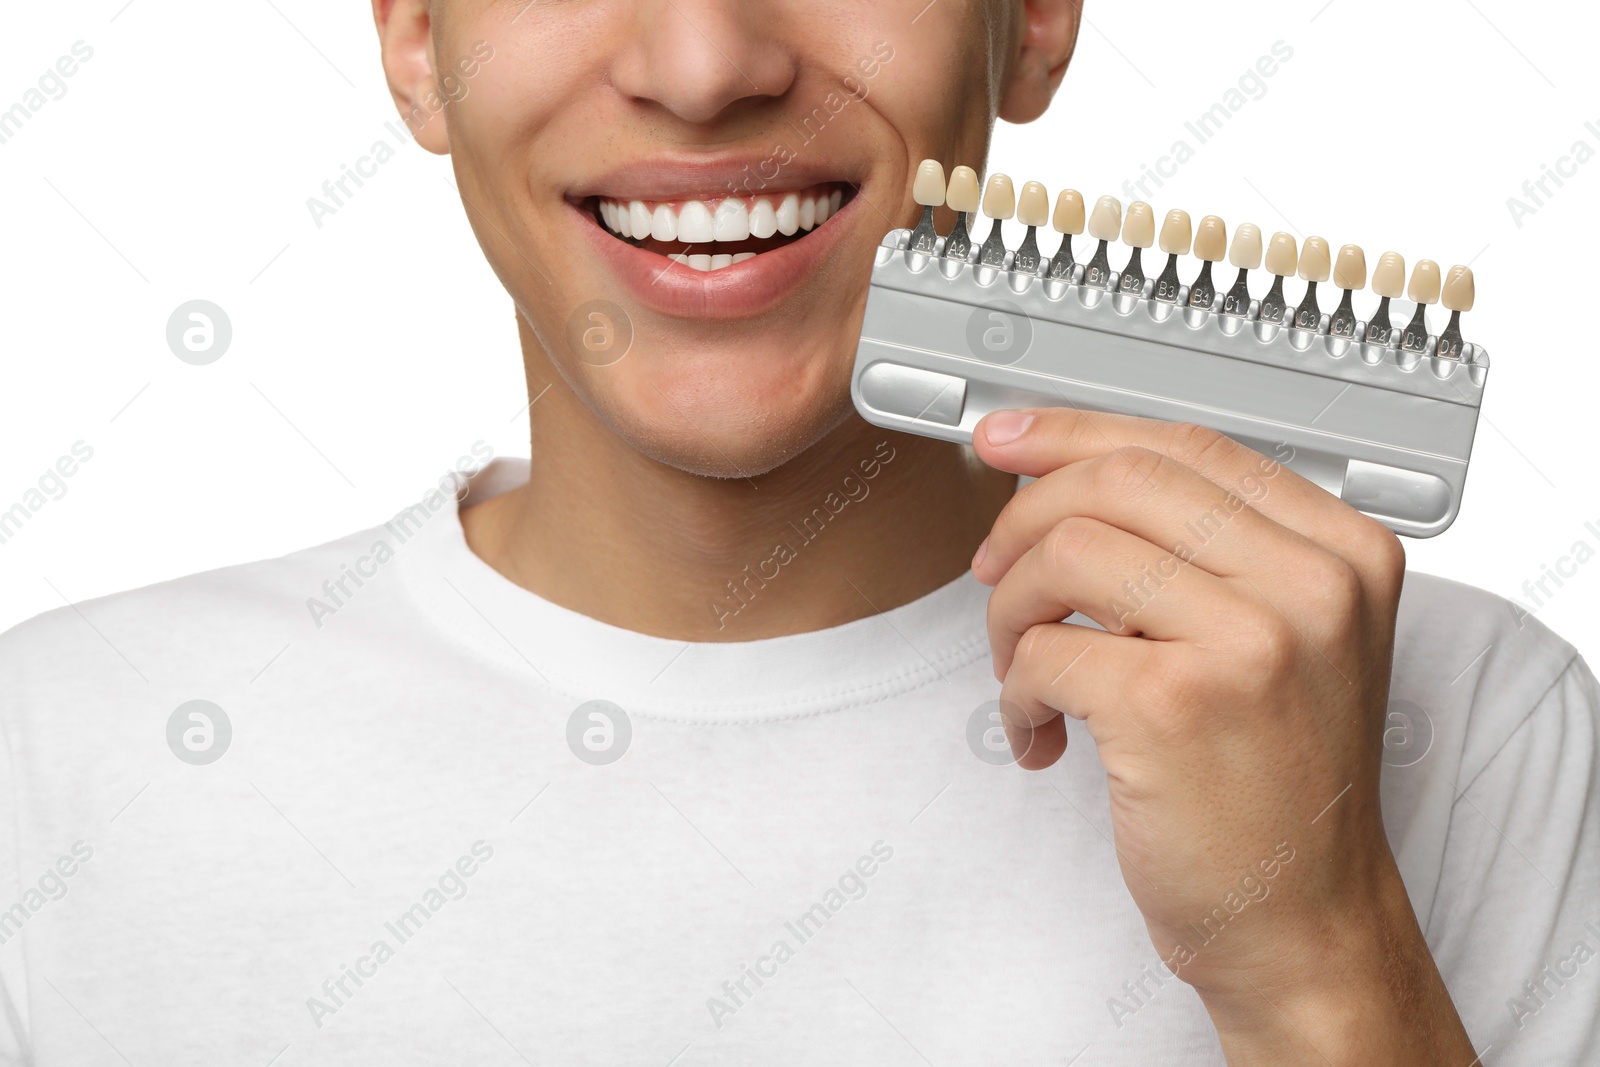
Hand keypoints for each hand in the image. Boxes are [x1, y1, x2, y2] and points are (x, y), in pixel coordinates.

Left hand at [969, 407, 1475, 1062]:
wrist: (1302, 921)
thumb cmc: (1276, 786)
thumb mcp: (1285, 642)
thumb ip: (1207, 553)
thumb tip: (1066, 472)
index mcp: (1342, 552)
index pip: (1188, 444)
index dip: (1077, 432)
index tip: (1005, 439)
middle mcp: (1311, 582)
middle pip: (1118, 480)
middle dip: (1025, 517)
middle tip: (990, 566)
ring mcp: (1248, 639)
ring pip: (1065, 551)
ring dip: (1009, 610)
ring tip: (1019, 668)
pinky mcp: (1172, 702)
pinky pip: (1042, 648)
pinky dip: (1014, 690)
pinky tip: (1040, 735)